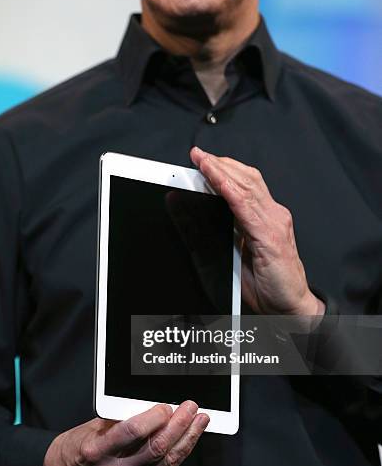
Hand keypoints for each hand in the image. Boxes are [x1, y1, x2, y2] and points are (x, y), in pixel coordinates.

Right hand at [42, 401, 208, 465]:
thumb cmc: (76, 449)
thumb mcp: (92, 426)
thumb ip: (121, 418)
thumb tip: (151, 406)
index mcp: (97, 451)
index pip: (134, 431)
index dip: (155, 416)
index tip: (166, 405)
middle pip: (156, 446)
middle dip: (179, 425)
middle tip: (191, 408)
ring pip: (166, 462)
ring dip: (187, 439)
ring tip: (199, 422)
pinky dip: (179, 455)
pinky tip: (187, 441)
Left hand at [190, 147, 324, 316]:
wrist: (288, 310)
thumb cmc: (263, 286)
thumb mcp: (220, 257)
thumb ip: (198, 231)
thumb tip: (176, 206)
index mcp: (263, 218)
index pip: (242, 184)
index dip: (221, 168)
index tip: (200, 158)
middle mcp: (272, 215)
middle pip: (246, 178)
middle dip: (220, 164)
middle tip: (197, 155)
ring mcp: (274, 223)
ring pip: (247, 187)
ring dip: (222, 172)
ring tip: (203, 162)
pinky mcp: (271, 237)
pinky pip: (248, 209)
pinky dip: (232, 192)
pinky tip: (219, 183)